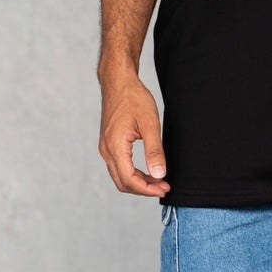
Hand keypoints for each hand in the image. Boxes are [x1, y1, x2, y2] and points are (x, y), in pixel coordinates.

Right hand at [98, 72, 170, 197]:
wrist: (118, 82)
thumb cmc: (133, 98)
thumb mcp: (150, 124)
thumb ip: (154, 151)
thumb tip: (159, 174)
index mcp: (115, 146)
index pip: (129, 179)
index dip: (148, 189)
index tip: (165, 187)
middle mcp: (106, 150)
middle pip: (123, 183)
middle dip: (144, 189)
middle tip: (165, 187)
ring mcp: (106, 147)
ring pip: (120, 177)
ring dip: (139, 183)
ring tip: (159, 181)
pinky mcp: (109, 144)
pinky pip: (119, 167)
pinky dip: (133, 174)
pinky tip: (148, 172)